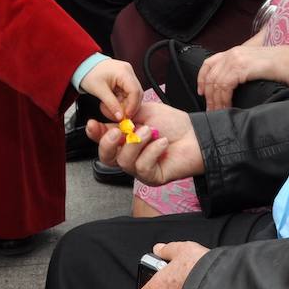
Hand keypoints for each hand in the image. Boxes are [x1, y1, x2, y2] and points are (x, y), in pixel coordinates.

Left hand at [78, 58, 141, 121]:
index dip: (133, 105)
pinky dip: (122, 100)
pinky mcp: (124, 78)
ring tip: (114, 108)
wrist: (84, 65)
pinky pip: (128, 92)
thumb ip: (111, 104)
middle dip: (130, 106)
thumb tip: (120, 116)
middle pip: (137, 93)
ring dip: (125, 104)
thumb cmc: (89, 73)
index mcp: (123, 72)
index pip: (135, 91)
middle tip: (121, 115)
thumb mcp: (99, 91)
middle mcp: (128, 71)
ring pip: (133, 94)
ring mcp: (127, 74)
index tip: (127, 115)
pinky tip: (114, 102)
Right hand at [87, 99, 203, 184]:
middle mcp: (128, 155)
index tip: (93, 123)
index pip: (102, 139)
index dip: (94, 133)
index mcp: (123, 138)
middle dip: (107, 144)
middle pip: (106, 157)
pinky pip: (142, 167)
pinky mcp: (152, 177)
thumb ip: (124, 114)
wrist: (195, 134)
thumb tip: (105, 111)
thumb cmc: (172, 123)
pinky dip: (152, 152)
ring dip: (136, 144)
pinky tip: (162, 143)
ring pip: (124, 161)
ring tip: (150, 131)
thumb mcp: (144, 112)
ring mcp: (139, 168)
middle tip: (118, 132)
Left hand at [197, 45, 272, 110]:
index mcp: (233, 52)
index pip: (208, 63)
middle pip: (210, 76)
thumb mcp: (252, 64)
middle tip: (210, 109)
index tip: (201, 93)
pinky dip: (224, 99)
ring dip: (216, 100)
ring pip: (216, 84)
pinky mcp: (240, 68)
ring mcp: (235, 60)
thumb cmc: (275, 67)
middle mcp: (231, 54)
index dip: (201, 79)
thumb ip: (239, 70)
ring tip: (218, 112)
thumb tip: (229, 86)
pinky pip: (225, 86)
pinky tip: (227, 107)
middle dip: (209, 95)